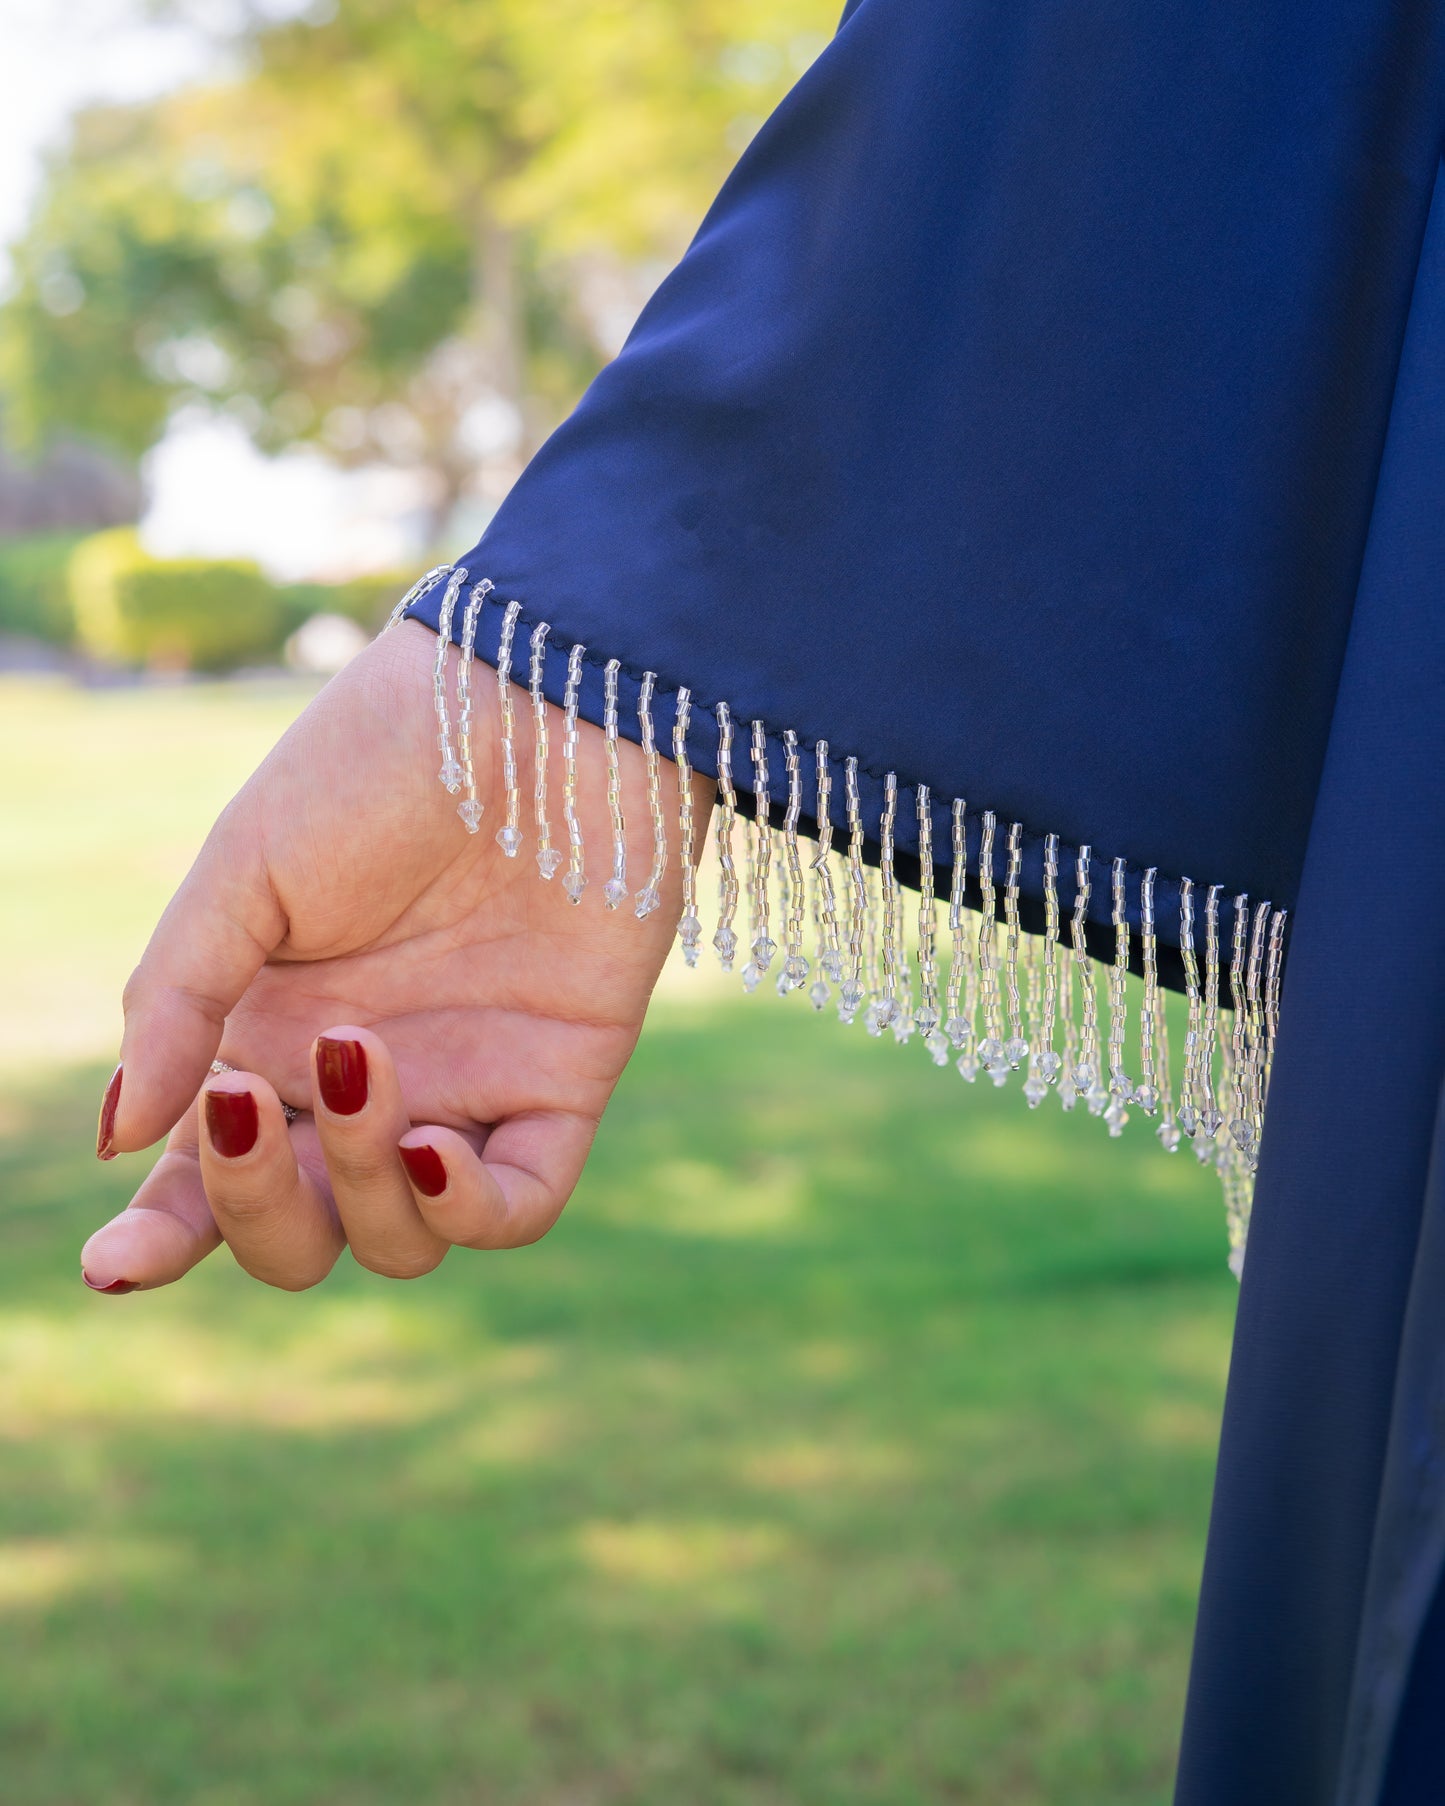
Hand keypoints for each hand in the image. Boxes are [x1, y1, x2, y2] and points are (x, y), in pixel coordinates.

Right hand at [81, 620, 711, 1291]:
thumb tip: (120, 1139)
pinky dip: (468, 1207)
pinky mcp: (561, 1084)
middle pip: (300, 1232)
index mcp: (268, 1040)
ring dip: (363, 1181)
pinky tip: (434, 1142)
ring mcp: (465, 1091)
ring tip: (359, 1050)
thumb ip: (176, 1002)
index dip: (162, 1237)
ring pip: (401, 1238)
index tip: (116, 1265)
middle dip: (259, 1206)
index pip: (208, 1178)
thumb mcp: (247, 870)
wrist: (530, 699)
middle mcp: (364, 1087)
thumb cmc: (376, 763)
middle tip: (245, 1099)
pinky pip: (520, 1206)